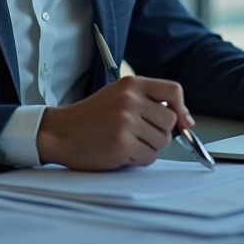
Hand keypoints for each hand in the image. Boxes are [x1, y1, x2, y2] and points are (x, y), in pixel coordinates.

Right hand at [36, 76, 194, 169]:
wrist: (59, 132)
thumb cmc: (90, 117)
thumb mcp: (118, 96)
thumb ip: (147, 101)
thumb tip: (184, 120)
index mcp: (131, 84)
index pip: (173, 90)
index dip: (182, 108)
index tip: (184, 122)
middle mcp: (130, 99)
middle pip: (170, 121)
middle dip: (160, 133)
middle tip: (140, 135)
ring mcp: (126, 121)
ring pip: (162, 141)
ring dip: (149, 147)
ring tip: (127, 142)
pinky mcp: (121, 143)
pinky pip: (148, 157)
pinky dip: (138, 159)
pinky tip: (121, 152)